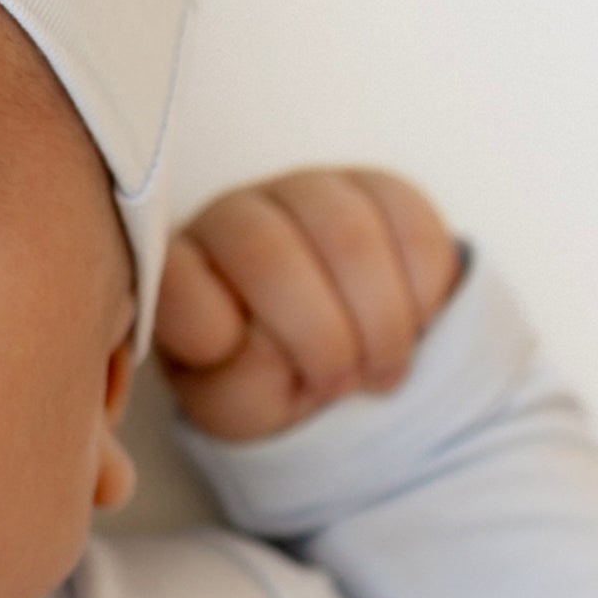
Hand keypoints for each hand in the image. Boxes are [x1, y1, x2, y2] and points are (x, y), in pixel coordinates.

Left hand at [156, 169, 461, 442]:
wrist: (336, 360)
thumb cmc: (266, 380)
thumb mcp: (239, 407)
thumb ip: (239, 383)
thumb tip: (270, 345)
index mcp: (181, 268)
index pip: (177, 277)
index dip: (208, 327)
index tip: (235, 364)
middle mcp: (236, 215)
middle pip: (269, 254)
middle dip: (317, 337)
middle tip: (337, 386)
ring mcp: (307, 192)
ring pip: (350, 235)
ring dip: (378, 322)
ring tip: (379, 372)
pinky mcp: (378, 190)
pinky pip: (412, 229)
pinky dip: (421, 297)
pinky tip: (411, 327)